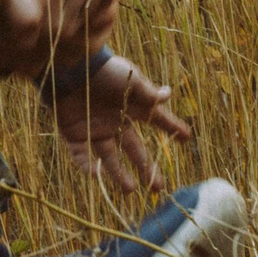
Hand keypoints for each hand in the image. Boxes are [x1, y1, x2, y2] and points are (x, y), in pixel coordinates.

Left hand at [50, 53, 192, 193]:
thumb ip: (149, 93)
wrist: (70, 66)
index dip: (172, 127)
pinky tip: (95, 176)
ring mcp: (95, 129)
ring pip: (109, 158)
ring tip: (130, 190)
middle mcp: (115, 122)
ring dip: (118, 174)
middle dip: (147, 168)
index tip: (187, 137)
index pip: (157, 120)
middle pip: (134, 149)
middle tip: (158, 188)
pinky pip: (80, 154)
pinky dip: (86, 166)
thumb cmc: (103, 70)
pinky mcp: (74, 132)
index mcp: (131, 107)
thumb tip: (169, 95)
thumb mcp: (130, 80)